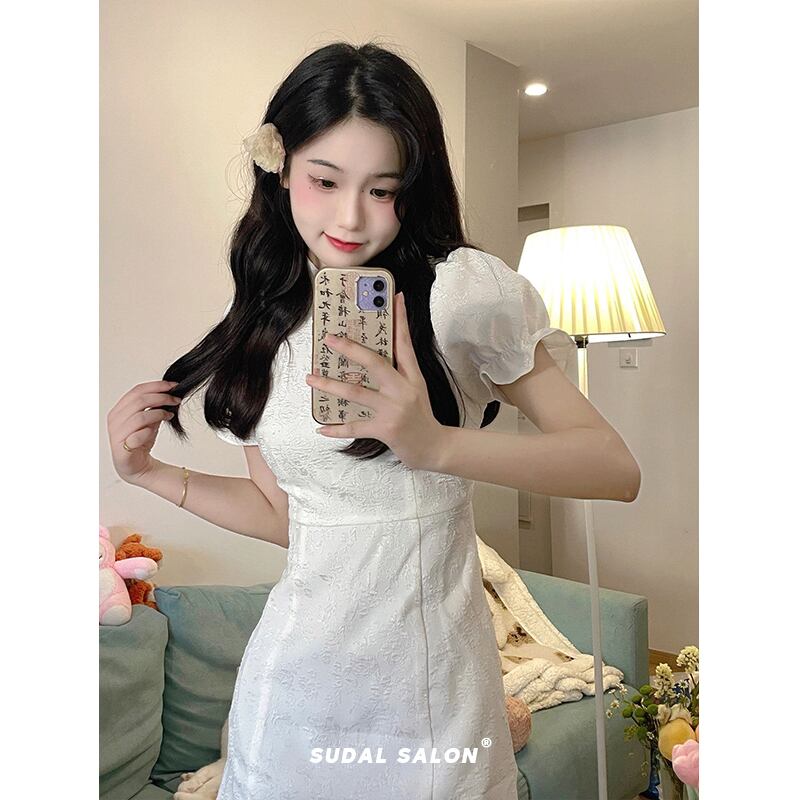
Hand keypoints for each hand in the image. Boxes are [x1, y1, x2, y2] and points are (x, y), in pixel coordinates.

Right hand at [106, 380, 181, 484]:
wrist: (136, 467)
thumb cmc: (140, 442)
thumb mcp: (149, 420)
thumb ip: (154, 407)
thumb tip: (169, 393)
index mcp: (118, 410)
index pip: (137, 391)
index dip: (156, 386)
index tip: (173, 385)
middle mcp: (115, 420)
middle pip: (139, 400)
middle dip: (161, 397)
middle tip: (176, 399)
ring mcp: (116, 435)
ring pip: (140, 416)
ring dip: (159, 413)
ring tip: (170, 415)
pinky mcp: (121, 450)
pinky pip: (136, 436)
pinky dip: (148, 431)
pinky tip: (154, 431)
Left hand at [305, 292, 447, 470]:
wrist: (434, 448)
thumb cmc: (421, 416)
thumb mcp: (416, 389)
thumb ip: (400, 370)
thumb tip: (377, 351)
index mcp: (412, 376)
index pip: (405, 343)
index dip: (400, 319)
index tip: (395, 297)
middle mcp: (403, 389)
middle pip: (375, 363)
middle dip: (350, 349)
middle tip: (329, 339)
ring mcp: (393, 409)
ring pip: (356, 392)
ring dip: (330, 385)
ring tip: (311, 378)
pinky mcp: (385, 429)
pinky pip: (355, 427)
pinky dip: (336, 428)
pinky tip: (320, 428)